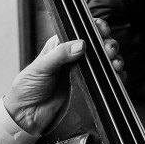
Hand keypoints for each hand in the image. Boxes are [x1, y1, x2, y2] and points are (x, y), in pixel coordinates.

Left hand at [3, 18, 123, 135]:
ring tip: (115, 64)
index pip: (83, 31)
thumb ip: (60, 54)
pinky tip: (119, 77)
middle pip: (100, 45)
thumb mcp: (40, 67)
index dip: (96, 28)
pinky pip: (107, 81)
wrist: (25, 115)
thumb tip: (81, 44)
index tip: (103, 29)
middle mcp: (74, 58)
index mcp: (62, 46)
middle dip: (109, 44)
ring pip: (106, 62)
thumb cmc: (27, 88)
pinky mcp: (88, 89)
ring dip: (115, 60)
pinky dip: (117, 78)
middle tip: (109, 51)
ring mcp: (83, 73)